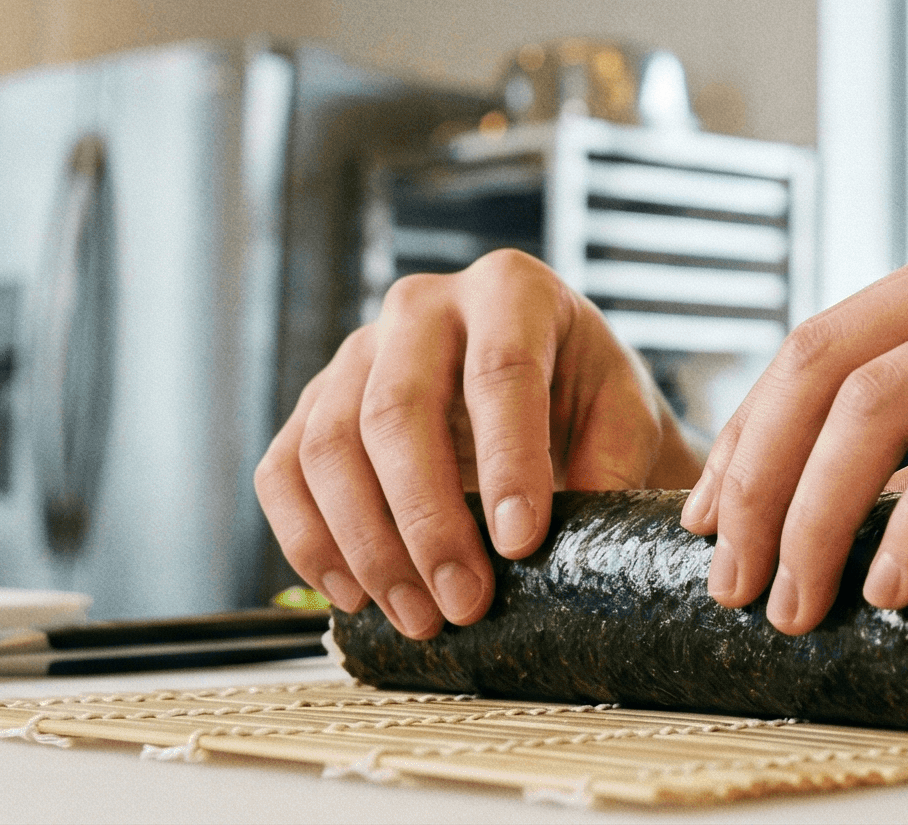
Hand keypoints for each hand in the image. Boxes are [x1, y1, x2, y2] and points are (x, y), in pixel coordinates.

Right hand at [256, 249, 699, 638]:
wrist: (540, 385)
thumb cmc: (584, 398)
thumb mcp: (623, 418)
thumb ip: (611, 471)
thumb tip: (578, 553)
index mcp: (510, 290)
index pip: (500, 371)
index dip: (507, 461)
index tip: (521, 545)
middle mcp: (422, 306)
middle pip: (397, 411)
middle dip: (427, 521)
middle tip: (465, 603)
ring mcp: (357, 351)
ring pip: (330, 446)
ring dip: (368, 547)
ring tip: (419, 618)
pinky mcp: (314, 402)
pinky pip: (284, 471)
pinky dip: (309, 542)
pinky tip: (355, 597)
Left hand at [679, 218, 907, 632]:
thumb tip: (877, 506)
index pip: (824, 338)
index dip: (751, 430)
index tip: (714, 518)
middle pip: (824, 362)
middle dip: (757, 476)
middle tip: (730, 577)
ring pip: (881, 399)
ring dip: (817, 510)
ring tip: (797, 602)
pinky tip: (895, 583)